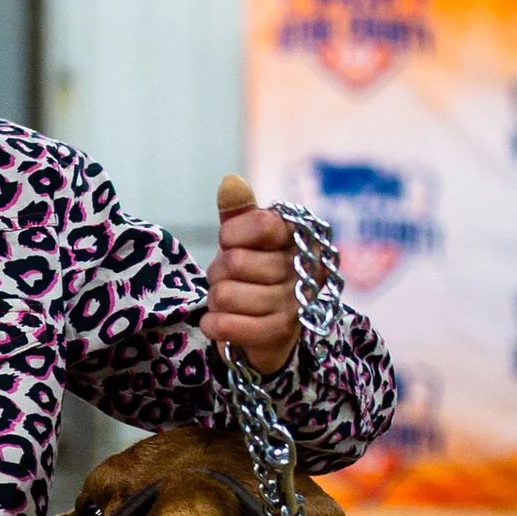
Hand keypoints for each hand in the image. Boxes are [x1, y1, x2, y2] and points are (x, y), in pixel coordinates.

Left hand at [203, 176, 298, 373]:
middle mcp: (304, 270)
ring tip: (228, 300)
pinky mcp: (278, 334)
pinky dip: (213, 323)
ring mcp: (294, 304)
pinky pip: (228, 325)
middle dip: (218, 271)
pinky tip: (218, 322)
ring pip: (226, 294)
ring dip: (215, 299)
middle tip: (227, 278)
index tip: (230, 242)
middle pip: (236, 261)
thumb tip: (231, 182)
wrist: (269, 332)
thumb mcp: (245, 240)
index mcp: (299, 239)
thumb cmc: (255, 276)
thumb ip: (239, 212)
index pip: (263, 224)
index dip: (232, 233)